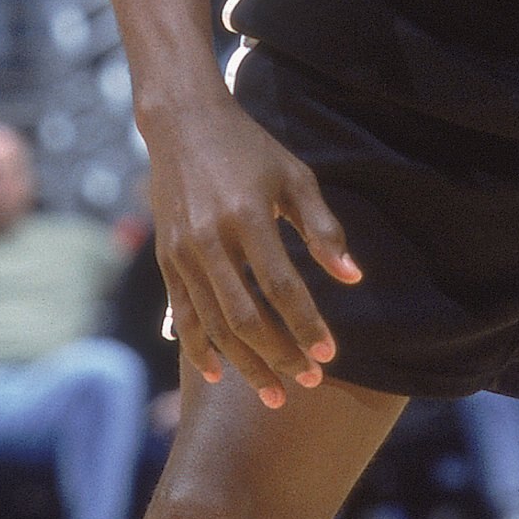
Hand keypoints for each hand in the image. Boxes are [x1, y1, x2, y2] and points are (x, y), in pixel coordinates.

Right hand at [144, 90, 361, 406]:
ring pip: (214, 325)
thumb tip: (353, 278)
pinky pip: (183, 315)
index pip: (282, 286)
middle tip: (309, 381)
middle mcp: (210, 239)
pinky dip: (200, 349)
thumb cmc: (250, 150)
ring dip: (246, 363)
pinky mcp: (165, 260)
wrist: (182, 124)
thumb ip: (324, 228)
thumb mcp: (295, 178)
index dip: (307, 324)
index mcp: (248, 216)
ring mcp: (182, 253)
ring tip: (274, 393)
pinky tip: (219, 374)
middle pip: (246, 316)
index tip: (330, 354)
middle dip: (280, 355)